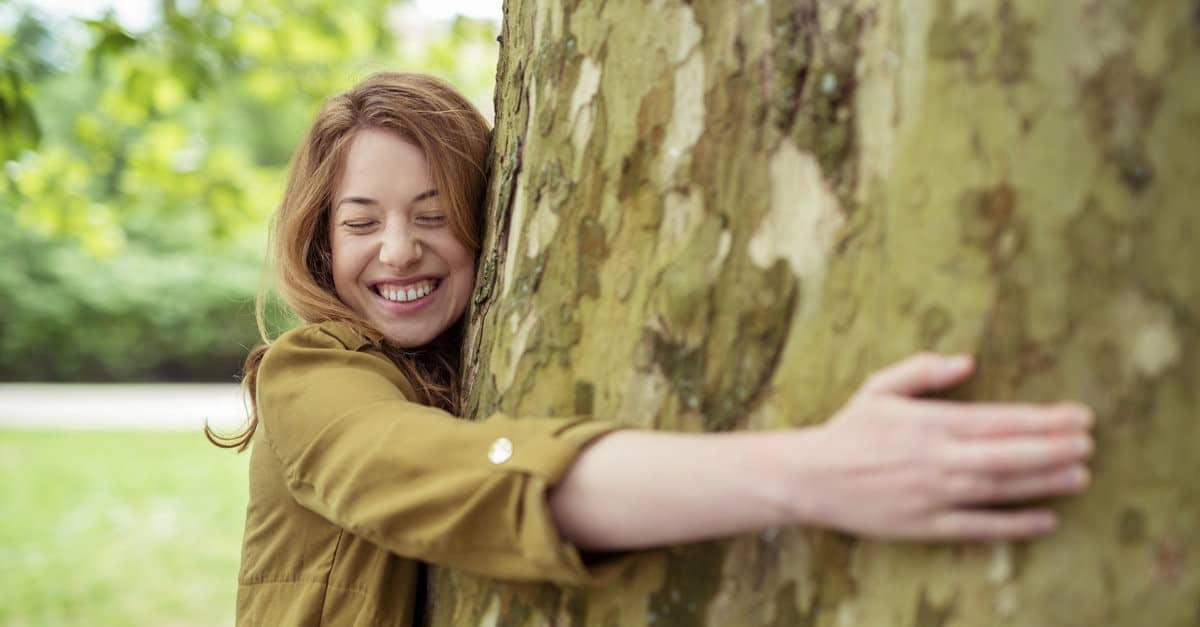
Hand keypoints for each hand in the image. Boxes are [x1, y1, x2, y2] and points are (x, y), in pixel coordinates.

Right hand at [795, 353, 1093, 540]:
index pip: (999, 420)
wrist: (811, 478)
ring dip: (1045, 482)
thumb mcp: (880, 387)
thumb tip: (970, 360)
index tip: (1078, 416)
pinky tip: (1047, 520)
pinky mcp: (926, 526)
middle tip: (1090, 444)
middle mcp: (937, 459)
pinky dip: (1015, 525)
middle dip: (1055, 448)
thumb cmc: (849, 430)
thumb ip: (925, 371)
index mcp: (929, 422)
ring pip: (1001, 489)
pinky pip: (979, 527)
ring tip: (1081, 476)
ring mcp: (933, 495)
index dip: (1043, 419)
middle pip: (1009, 454)